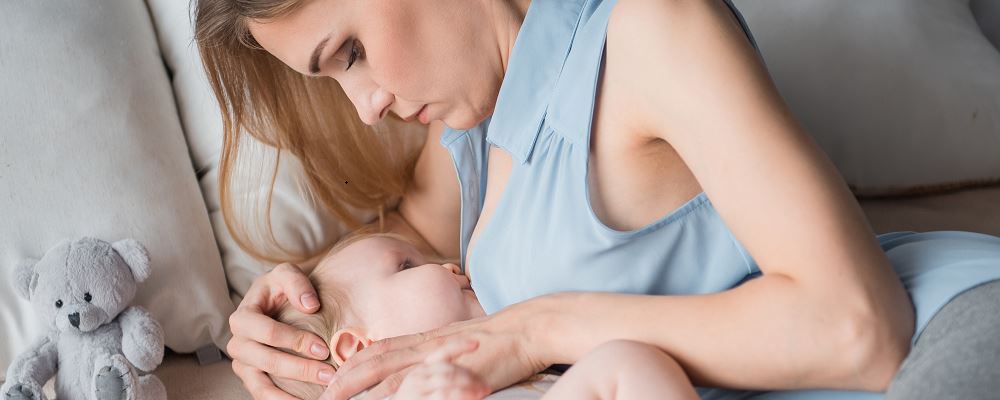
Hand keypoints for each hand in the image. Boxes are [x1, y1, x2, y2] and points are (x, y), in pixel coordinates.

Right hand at [227, 263, 335, 399]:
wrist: (273, 301)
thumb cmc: (280, 288)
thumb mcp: (286, 274)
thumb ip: (297, 283)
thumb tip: (311, 306)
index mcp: (243, 317)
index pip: (267, 333)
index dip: (295, 341)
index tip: (323, 348)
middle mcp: (238, 343)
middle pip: (266, 361)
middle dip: (299, 370)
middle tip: (329, 375)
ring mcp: (243, 364)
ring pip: (261, 385)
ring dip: (288, 395)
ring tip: (318, 398)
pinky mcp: (251, 378)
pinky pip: (262, 395)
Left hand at [320, 297, 561, 399]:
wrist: (530, 328)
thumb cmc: (503, 340)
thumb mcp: (463, 346)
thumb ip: (440, 356)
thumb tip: (426, 370)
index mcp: (427, 339)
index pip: (381, 349)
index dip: (354, 364)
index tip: (334, 378)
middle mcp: (426, 345)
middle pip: (375, 361)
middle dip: (345, 379)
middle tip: (323, 396)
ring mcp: (438, 356)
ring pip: (388, 374)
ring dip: (360, 389)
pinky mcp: (452, 370)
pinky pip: (416, 384)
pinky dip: (394, 394)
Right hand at [393, 340, 490, 399]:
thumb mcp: (422, 390)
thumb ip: (439, 381)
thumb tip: (467, 383)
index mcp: (420, 371)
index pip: (441, 352)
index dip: (459, 345)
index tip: (476, 342)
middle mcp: (417, 377)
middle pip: (450, 367)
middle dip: (471, 376)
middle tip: (485, 386)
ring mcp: (417, 389)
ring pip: (449, 379)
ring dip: (470, 386)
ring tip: (482, 393)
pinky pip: (446, 394)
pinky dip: (462, 394)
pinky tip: (471, 398)